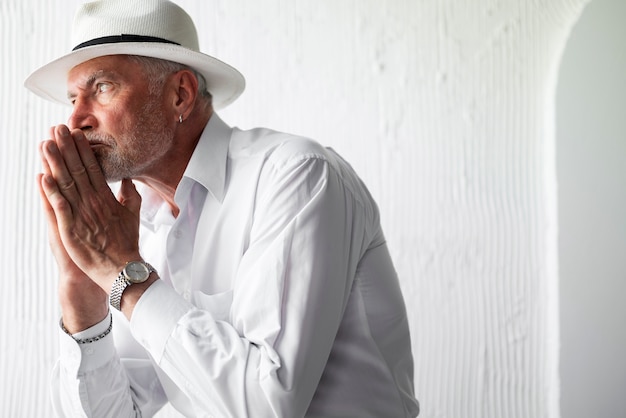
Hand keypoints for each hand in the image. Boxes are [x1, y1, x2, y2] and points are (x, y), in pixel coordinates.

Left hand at [38, 125, 142, 298]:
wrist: (121, 269)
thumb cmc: (126, 243)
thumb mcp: (133, 214)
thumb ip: (129, 194)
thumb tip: (127, 178)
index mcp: (106, 198)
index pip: (93, 168)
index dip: (83, 150)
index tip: (75, 133)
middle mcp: (93, 202)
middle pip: (77, 170)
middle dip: (66, 148)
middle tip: (56, 128)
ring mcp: (82, 215)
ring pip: (66, 184)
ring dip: (54, 164)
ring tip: (45, 144)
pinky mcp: (72, 230)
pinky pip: (60, 207)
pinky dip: (52, 192)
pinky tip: (43, 177)